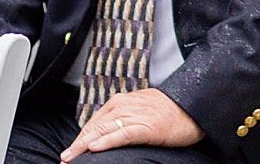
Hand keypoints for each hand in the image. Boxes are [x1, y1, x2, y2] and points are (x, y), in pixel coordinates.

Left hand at [59, 89, 203, 161]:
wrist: (195, 108)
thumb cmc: (170, 113)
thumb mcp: (142, 112)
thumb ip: (124, 120)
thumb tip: (106, 135)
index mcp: (122, 102)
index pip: (94, 122)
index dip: (80, 138)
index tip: (69, 153)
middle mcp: (125, 106)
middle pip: (95, 126)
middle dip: (78, 144)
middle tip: (64, 159)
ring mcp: (136, 115)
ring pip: (104, 130)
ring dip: (85, 145)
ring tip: (71, 157)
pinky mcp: (147, 126)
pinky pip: (123, 134)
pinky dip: (108, 140)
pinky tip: (95, 147)